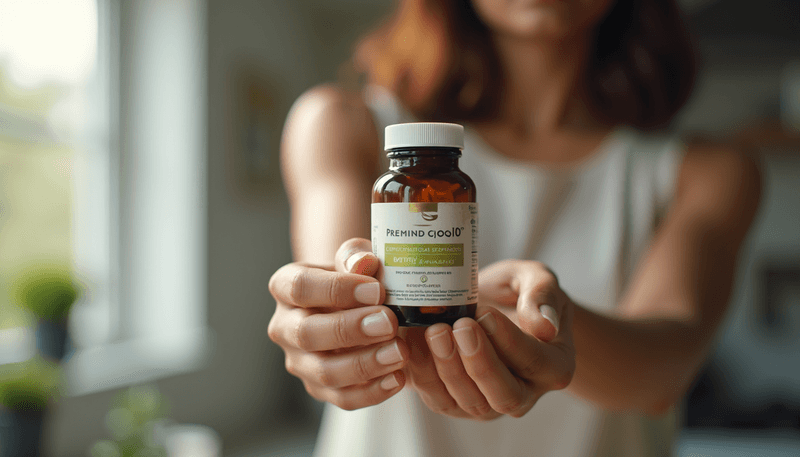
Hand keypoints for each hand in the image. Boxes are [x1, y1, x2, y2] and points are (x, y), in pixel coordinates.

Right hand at [267, 238, 408, 409]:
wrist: (355, 305)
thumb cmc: (355, 277)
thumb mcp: (355, 258)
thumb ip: (356, 257)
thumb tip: (363, 264)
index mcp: (285, 287)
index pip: (300, 287)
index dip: (336, 289)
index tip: (376, 290)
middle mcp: (285, 327)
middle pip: (307, 334)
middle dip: (350, 330)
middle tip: (389, 322)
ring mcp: (299, 362)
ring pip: (324, 372)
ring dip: (364, 364)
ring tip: (400, 352)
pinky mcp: (319, 389)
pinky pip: (342, 398)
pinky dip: (372, 392)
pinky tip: (399, 377)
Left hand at [404, 260, 574, 419]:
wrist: (489, 306)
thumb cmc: (517, 292)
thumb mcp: (535, 279)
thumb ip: (542, 295)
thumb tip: (545, 326)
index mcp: (554, 366)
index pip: (533, 361)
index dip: (509, 340)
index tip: (486, 314)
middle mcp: (525, 394)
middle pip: (503, 394)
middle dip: (478, 363)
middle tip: (458, 326)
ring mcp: (489, 405)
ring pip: (468, 401)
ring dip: (448, 368)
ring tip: (434, 330)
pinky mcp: (456, 404)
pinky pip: (439, 399)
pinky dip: (423, 373)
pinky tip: (413, 342)